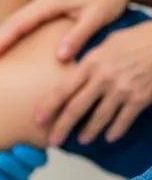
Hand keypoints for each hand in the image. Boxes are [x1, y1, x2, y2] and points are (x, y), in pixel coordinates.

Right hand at [0, 0, 151, 61]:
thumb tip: (60, 56)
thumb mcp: (98, 16)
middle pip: (11, 22)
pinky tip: (6, 44)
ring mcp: (45, 3)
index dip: (0, 40)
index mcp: (51, 1)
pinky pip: (24, 21)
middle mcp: (44, 0)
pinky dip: (12, 33)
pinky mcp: (48, 8)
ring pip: (16, 21)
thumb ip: (78, 35)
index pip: (19, 23)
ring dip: (0, 37)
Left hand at [38, 20, 151, 146]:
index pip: (62, 90)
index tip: (37, 120)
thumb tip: (72, 71)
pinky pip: (124, 119)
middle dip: (62, 127)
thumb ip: (90, 60)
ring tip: (82, 140)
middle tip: (53, 141)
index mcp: (92, 63)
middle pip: (76, 108)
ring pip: (99, 117)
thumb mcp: (109, 42)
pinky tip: (110, 137)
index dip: (48, 107)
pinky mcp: (141, 97)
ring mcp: (123, 89)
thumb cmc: (139, 38)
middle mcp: (104, 78)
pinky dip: (116, 130)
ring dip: (89, 132)